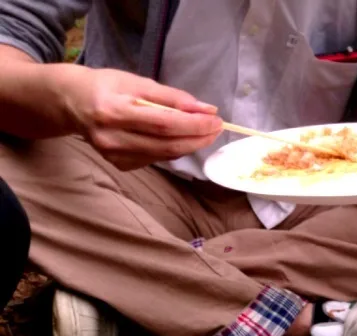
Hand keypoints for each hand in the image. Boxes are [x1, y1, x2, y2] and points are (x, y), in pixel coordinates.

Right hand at [60, 67, 222, 169]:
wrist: (71, 103)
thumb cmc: (106, 86)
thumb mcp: (136, 82)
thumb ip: (171, 97)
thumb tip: (205, 109)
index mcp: (113, 111)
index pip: (164, 124)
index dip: (194, 125)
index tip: (216, 120)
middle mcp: (112, 138)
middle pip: (167, 145)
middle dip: (198, 138)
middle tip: (217, 128)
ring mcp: (114, 155)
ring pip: (164, 155)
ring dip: (189, 145)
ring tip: (204, 132)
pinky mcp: (119, 165)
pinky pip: (155, 159)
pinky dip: (172, 150)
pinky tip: (179, 139)